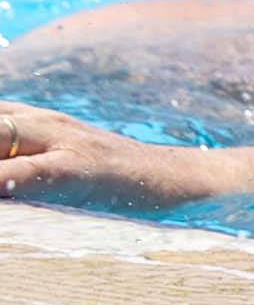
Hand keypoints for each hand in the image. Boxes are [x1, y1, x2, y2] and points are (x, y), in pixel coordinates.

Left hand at [0, 107, 224, 211]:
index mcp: (27, 121)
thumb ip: (17, 168)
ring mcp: (62, 143)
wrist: (185, 179)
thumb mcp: (52, 169)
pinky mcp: (85, 168)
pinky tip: (2, 182)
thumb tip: (4, 174)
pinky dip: (11, 178)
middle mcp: (38, 123)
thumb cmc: (113, 182)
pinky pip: (37, 172)